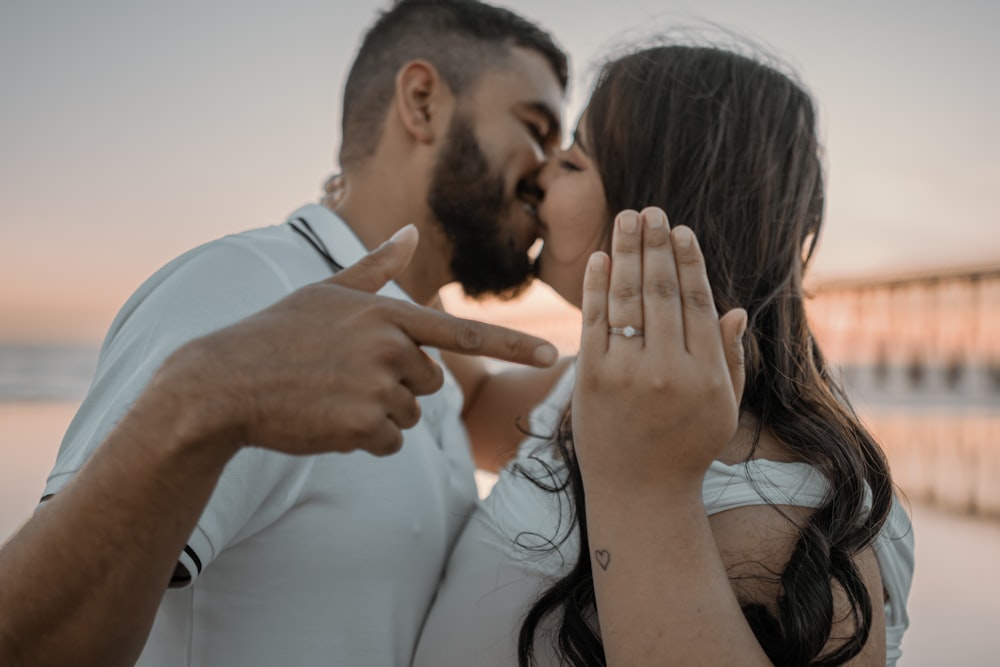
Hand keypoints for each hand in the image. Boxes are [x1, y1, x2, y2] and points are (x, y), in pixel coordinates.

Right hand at [154, 225, 558, 457]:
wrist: (224, 382)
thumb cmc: (276, 333)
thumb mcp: (326, 291)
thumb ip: (375, 267)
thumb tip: (409, 233)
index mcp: (387, 313)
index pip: (463, 329)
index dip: (512, 342)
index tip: (552, 353)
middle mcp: (389, 347)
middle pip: (432, 384)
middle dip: (400, 388)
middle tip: (347, 379)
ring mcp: (376, 386)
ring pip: (410, 417)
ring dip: (379, 416)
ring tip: (332, 397)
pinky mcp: (361, 424)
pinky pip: (388, 442)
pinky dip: (363, 440)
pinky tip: (327, 421)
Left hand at [571, 207, 746, 497]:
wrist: (638, 493)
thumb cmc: (687, 448)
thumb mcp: (722, 408)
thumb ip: (729, 358)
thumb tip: (734, 309)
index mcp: (706, 375)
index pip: (698, 303)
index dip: (689, 262)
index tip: (682, 231)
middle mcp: (668, 370)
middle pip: (661, 292)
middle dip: (655, 245)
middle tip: (651, 211)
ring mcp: (627, 374)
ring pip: (627, 299)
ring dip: (626, 252)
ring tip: (627, 218)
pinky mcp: (591, 379)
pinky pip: (594, 322)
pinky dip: (596, 286)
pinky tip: (600, 258)